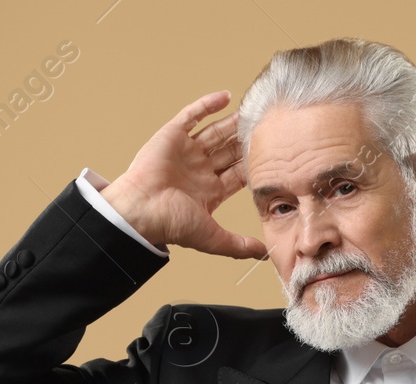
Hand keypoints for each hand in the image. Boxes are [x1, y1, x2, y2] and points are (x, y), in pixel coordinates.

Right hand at [101, 89, 267, 259]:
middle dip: (246, 140)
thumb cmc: (171, 224)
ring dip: (232, 122)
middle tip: (268, 126)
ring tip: (251, 110)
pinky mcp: (172, 135)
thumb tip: (265, 254)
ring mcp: (186, 152)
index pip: (238, 173)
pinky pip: (191, 116)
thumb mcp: (212, 238)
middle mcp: (199, 170)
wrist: (141, 210)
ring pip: (215, 132)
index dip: (254, 164)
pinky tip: (225, 97)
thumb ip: (239, 245)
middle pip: (229, 150)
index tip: (275, 154)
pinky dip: (207, 105)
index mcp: (210, 191)